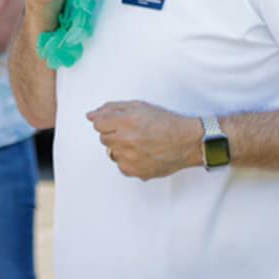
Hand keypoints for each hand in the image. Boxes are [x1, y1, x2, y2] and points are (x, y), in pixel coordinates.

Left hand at [87, 100, 202, 179]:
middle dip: (115, 134)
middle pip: (104, 138)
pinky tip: (143, 154)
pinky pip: (121, 166)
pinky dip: (128, 161)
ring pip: (111, 153)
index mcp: (125, 121)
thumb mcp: (139, 106)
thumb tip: (90, 115)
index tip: (120, 123)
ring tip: (140, 144)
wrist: (188, 142)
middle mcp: (125, 139)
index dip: (109, 122)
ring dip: (121, 148)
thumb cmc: (166, 122)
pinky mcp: (135, 171)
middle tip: (134, 132)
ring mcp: (129, 158)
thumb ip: (111, 109)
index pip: (97, 123)